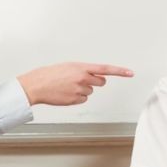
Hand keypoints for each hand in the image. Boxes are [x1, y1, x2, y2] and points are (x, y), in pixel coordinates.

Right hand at [17, 62, 132, 105]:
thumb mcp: (67, 66)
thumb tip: (93, 75)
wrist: (36, 85)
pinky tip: (66, 93)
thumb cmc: (49, 74)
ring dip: (83, 90)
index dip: (120, 71)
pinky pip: (83, 100)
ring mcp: (79, 90)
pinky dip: (76, 98)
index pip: (105, 68)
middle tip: (82, 80)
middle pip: (101, 82)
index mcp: (81, 67)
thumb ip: (82, 70)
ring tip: (68, 86)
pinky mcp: (75, 100)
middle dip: (95, 82)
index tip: (130, 73)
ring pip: (91, 92)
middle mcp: (82, 78)